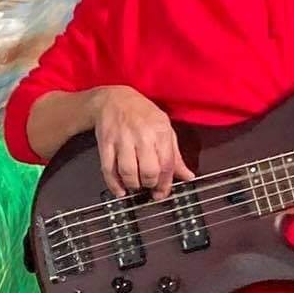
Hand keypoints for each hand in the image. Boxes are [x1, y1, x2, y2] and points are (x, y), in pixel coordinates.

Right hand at [91, 86, 195, 200]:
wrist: (113, 100)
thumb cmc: (142, 114)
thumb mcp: (165, 128)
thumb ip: (175, 155)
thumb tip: (187, 176)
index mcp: (160, 131)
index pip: (166, 164)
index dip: (165, 183)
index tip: (162, 193)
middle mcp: (142, 135)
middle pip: (148, 170)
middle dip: (150, 184)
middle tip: (149, 187)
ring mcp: (122, 140)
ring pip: (128, 172)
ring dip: (133, 185)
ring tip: (136, 186)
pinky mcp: (105, 144)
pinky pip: (108, 169)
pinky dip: (114, 184)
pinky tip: (120, 190)